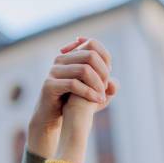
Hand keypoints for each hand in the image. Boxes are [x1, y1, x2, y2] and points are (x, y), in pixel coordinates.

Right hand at [28, 37, 117, 157]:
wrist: (51, 118)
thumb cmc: (72, 104)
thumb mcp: (92, 94)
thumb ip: (105, 88)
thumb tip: (114, 84)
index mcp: (69, 56)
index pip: (92, 44)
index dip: (105, 59)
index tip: (107, 77)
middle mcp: (60, 60)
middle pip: (90, 55)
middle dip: (103, 72)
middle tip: (106, 88)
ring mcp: (53, 71)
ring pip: (84, 69)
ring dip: (98, 84)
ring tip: (102, 97)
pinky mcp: (49, 85)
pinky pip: (73, 84)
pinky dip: (89, 92)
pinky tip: (97, 101)